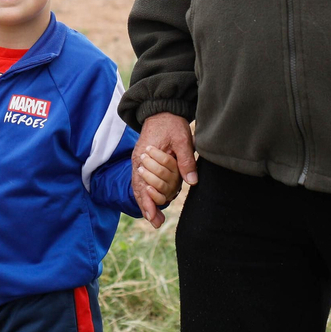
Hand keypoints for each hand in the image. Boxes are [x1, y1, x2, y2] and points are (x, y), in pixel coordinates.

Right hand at [132, 112, 197, 227]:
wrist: (161, 110)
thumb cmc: (171, 123)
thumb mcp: (181, 138)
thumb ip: (185, 160)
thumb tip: (192, 181)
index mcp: (144, 156)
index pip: (142, 185)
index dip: (147, 202)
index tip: (152, 217)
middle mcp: (138, 162)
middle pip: (140, 189)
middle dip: (148, 205)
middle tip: (156, 221)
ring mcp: (139, 162)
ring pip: (139, 187)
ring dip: (146, 203)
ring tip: (155, 219)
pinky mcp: (144, 162)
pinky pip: (141, 181)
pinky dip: (145, 194)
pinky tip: (152, 203)